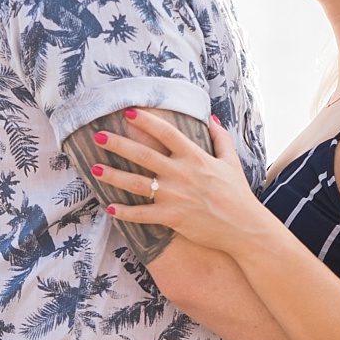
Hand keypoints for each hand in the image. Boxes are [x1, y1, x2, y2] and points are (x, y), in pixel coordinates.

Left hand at [90, 110, 274, 256]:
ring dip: (114, 176)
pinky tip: (109, 208)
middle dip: (118, 144)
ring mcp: (175, 196)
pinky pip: (143, 214)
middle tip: (98, 136)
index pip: (166, 133)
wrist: (244, 227)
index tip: (128, 112)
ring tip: (94, 169)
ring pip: (137, 183)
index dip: (146, 121)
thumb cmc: (237, 193)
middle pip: (143, 155)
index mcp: (195, 157)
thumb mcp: (231, 161)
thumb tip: (211, 117)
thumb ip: (220, 137)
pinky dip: (125, 213)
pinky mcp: (172, 217)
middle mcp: (181, 173)